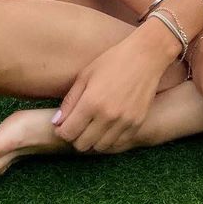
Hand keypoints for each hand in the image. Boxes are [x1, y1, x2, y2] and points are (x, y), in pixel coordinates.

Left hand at [53, 32, 172, 152]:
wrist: (146, 56)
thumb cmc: (113, 61)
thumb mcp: (85, 75)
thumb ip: (70, 101)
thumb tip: (56, 122)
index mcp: (91, 102)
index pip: (68, 133)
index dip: (61, 131)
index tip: (63, 125)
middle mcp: (107, 116)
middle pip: (82, 144)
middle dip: (75, 137)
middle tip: (77, 126)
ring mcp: (124, 122)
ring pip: (100, 147)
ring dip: (92, 140)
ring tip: (92, 126)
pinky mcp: (137, 123)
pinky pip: (118, 143)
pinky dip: (109, 139)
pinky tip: (107, 127)